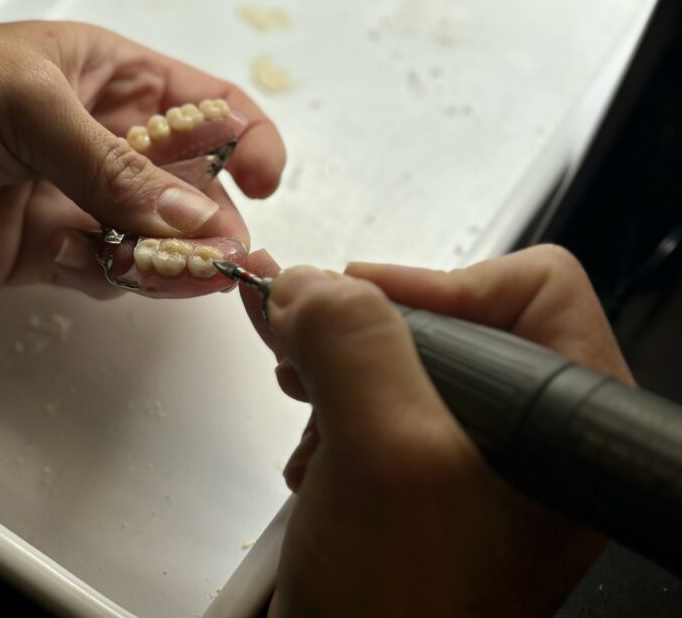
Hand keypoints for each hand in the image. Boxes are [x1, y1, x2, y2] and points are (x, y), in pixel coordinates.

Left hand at [0, 18, 284, 297]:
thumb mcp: (30, 103)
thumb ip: (110, 166)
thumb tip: (194, 216)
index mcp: (112, 79)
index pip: (206, 107)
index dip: (245, 140)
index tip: (262, 179)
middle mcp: (103, 140)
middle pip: (189, 183)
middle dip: (214, 215)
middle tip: (231, 251)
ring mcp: (75, 197)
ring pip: (151, 235)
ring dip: (176, 255)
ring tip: (198, 275)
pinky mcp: (43, 249)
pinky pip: (104, 269)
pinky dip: (124, 277)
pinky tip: (137, 275)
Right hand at [240, 246, 631, 617]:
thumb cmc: (403, 614)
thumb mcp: (382, 458)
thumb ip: (352, 346)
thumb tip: (308, 281)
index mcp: (562, 430)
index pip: (528, 287)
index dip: (438, 281)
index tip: (358, 300)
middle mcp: (526, 441)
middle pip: (454, 317)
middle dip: (366, 328)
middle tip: (308, 340)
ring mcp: (472, 463)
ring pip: (405, 360)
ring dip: (338, 371)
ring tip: (301, 398)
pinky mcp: (422, 481)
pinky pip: (377, 404)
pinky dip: (331, 410)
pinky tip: (311, 452)